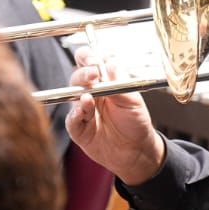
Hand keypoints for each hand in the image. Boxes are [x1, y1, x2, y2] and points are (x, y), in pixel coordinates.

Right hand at [64, 51, 165, 184]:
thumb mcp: (134, 101)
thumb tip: (111, 64)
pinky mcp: (78, 129)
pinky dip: (76, 114)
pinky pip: (71, 120)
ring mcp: (83, 111)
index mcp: (104, 83)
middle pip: (78, 77)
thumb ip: (120, 84)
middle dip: (83, 73)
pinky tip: (83, 111)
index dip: (88, 58)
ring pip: (72, 96)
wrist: (137, 151)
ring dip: (80, 93)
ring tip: (89, 97)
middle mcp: (91, 94)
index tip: (93, 60)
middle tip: (92, 74)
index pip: (90, 63)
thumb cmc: (136, 124)